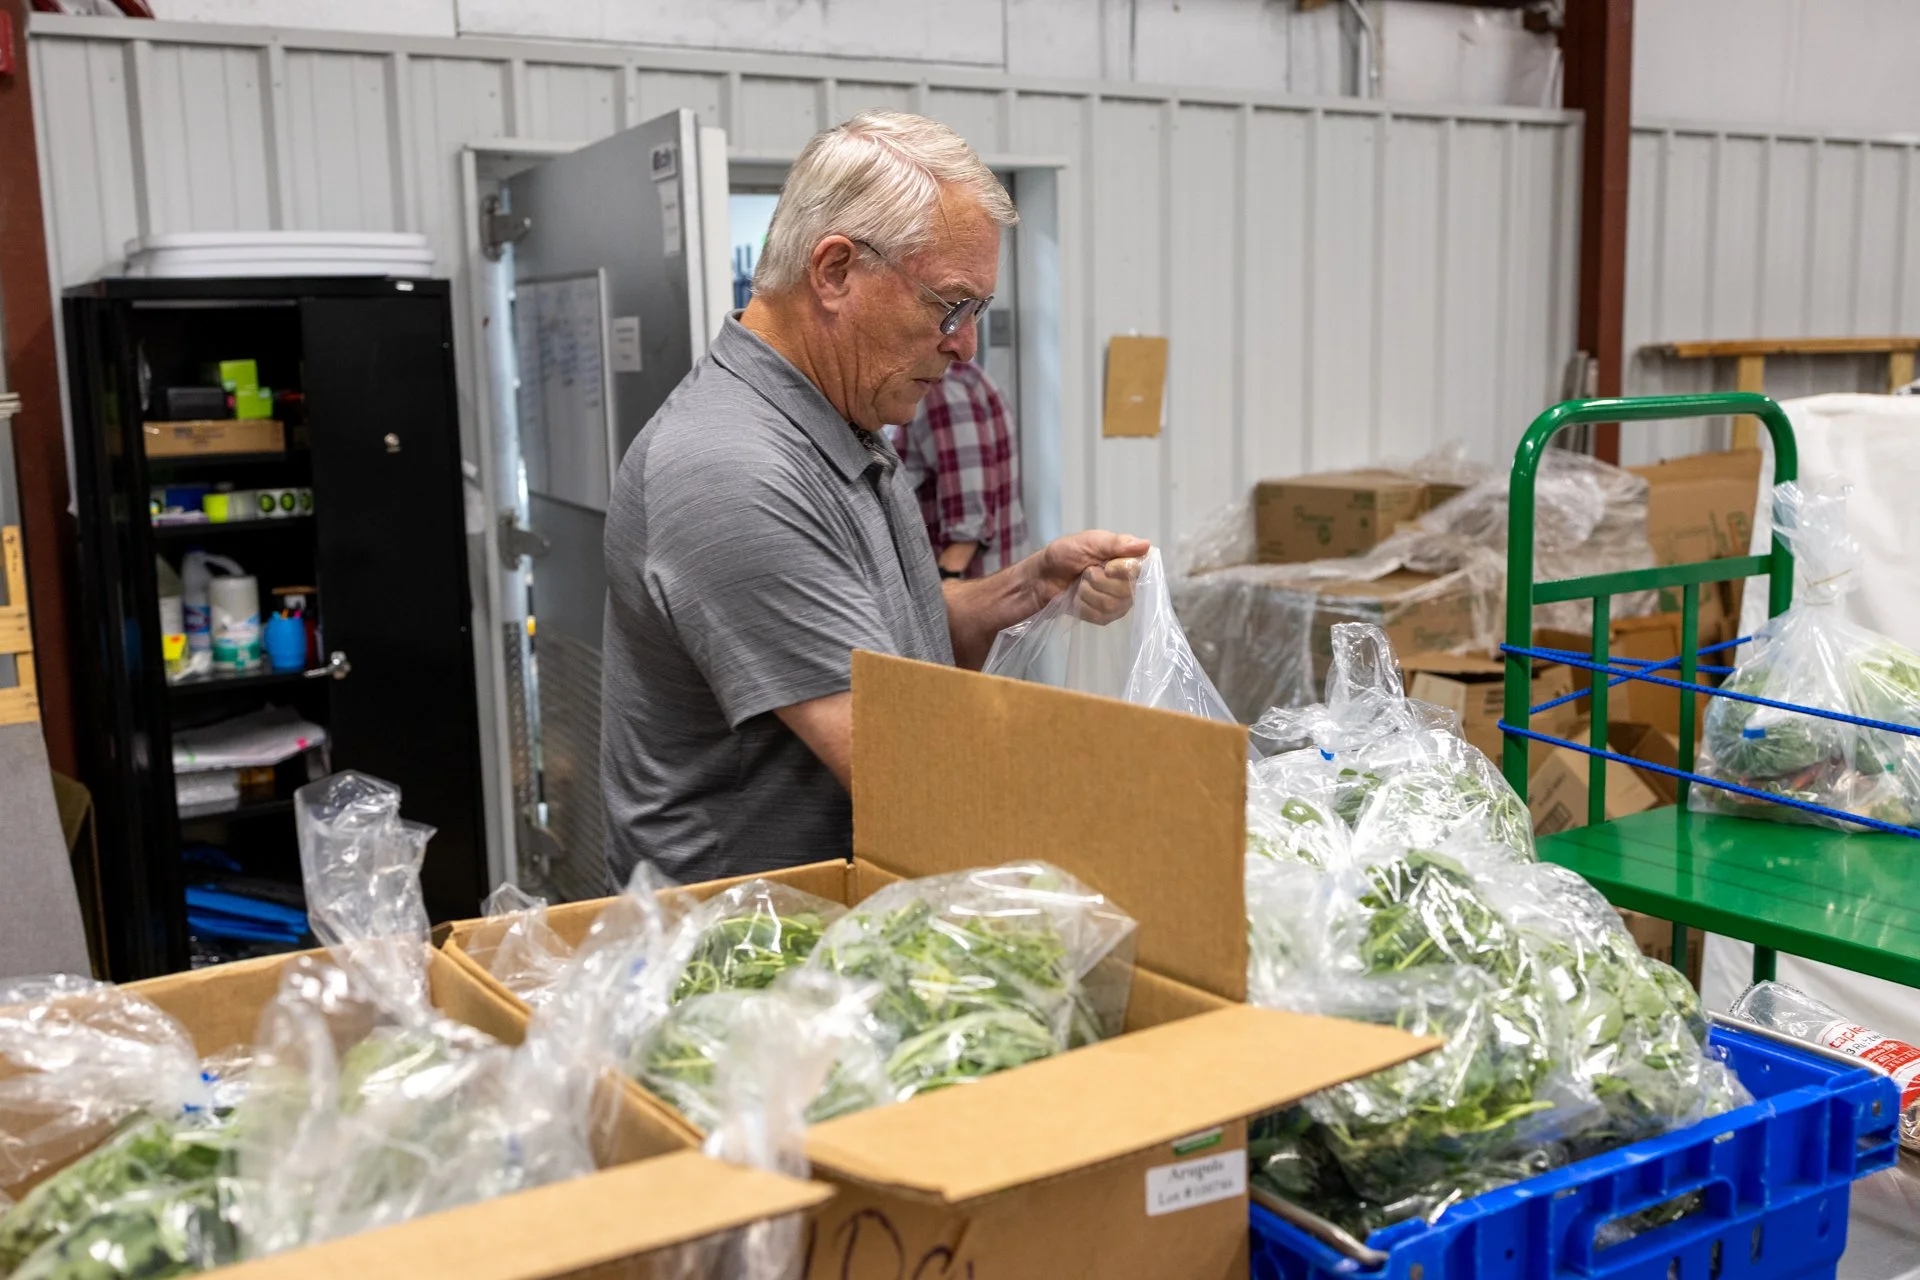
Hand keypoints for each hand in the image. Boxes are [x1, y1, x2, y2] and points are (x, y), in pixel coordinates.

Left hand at [1033, 530, 1150, 622]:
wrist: (1041, 578)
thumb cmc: (1064, 555)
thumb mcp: (1088, 541)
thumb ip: (1116, 543)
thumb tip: (1146, 545)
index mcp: (1127, 559)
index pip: (1142, 569)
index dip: (1122, 570)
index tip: (1106, 565)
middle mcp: (1129, 581)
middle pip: (1127, 590)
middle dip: (1098, 581)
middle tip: (1085, 572)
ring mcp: (1119, 601)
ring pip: (1113, 604)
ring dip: (1088, 593)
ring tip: (1079, 584)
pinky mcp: (1106, 617)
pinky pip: (1102, 616)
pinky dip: (1084, 605)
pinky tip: (1077, 598)